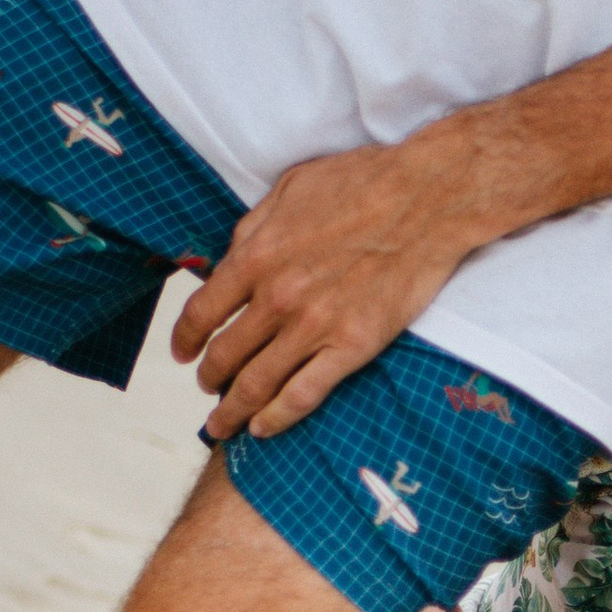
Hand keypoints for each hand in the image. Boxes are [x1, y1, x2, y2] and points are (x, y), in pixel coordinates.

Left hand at [171, 137, 478, 439]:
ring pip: (256, 384)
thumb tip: (230, 260)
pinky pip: (303, 395)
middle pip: (225, 355)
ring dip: (232, 410)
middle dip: (209, 379)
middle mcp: (277, 297)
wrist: (428, 198)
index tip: (183, 353)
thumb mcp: (290, 189)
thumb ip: (253, 229)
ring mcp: (315, 326)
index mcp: (256, 256)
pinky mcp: (353, 346)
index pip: (202, 312)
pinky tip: (263, 429)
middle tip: (207, 388)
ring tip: (223, 424)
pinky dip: (277, 418)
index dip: (185, 340)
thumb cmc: (363, 183)